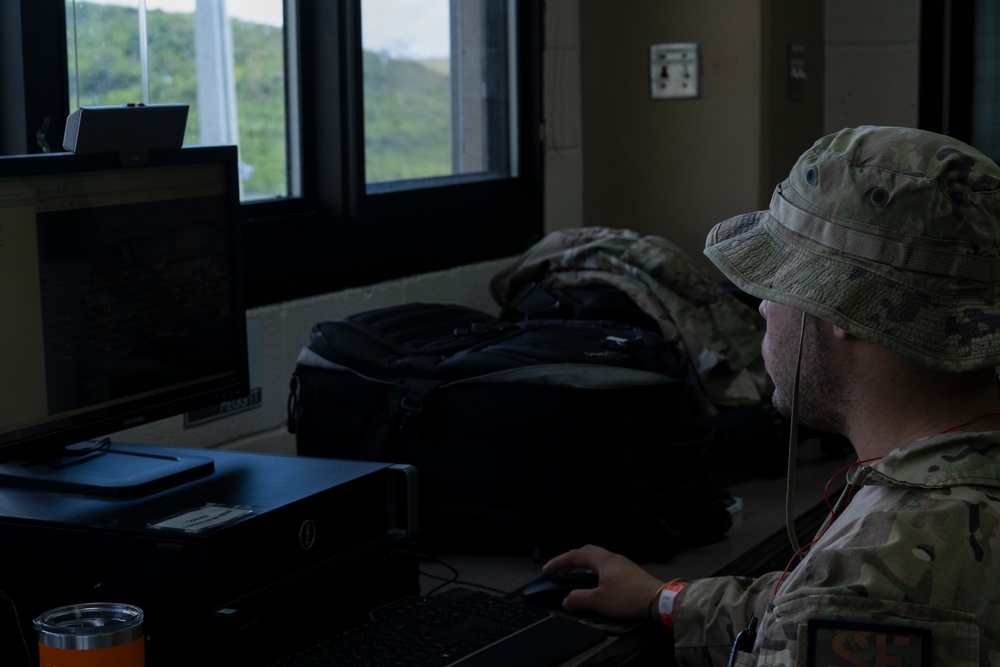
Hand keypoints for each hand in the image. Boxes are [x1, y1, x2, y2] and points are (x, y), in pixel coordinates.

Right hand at [542, 544, 664, 618]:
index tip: (547, 569)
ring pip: (597, 558)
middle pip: (586, 551)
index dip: (558, 562)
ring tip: (575, 575)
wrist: (657, 600)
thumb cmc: (629, 597)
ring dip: (583, 564)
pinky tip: (595, 582)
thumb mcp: (598, 600)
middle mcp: (611, 557)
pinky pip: (605, 565)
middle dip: (570, 559)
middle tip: (560, 569)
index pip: (574, 555)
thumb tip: (566, 600)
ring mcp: (621, 563)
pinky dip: (594, 570)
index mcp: (602, 560)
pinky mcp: (628, 572)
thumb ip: (579, 599)